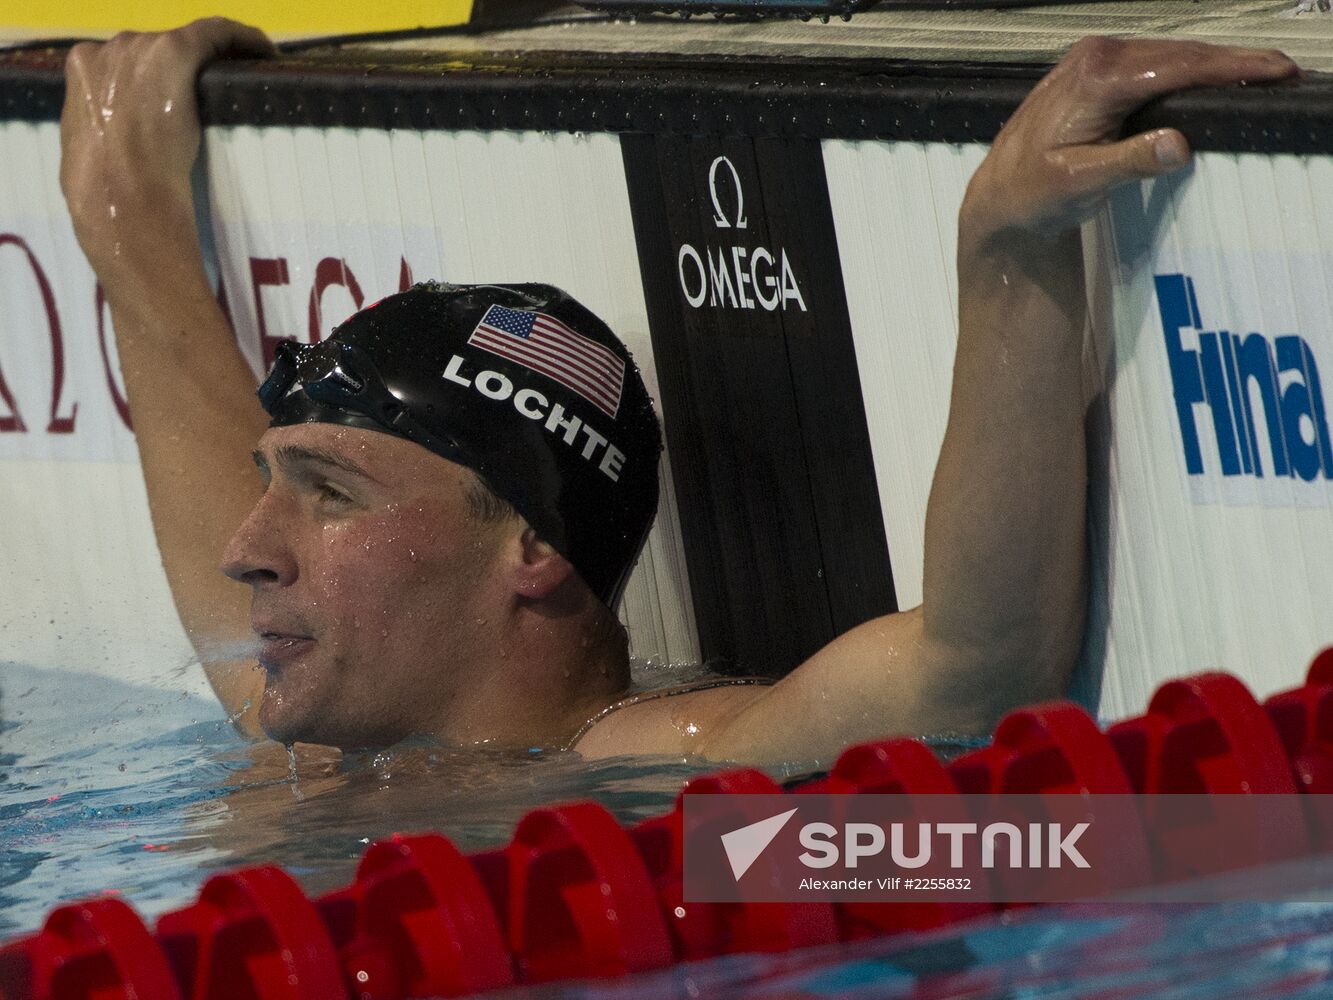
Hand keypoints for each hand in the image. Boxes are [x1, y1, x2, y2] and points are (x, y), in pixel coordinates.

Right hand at [60, 18, 273, 274]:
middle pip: (155, 51)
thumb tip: (120, 148)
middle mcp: (109, 50)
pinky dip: (242, 38)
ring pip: (186, 43)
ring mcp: (140, 48)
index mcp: (83, 73)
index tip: (190, 92)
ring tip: (247, 76)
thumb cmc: (107, 192)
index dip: (158, 75)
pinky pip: (216, 31)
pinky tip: (265, 51)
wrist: (122, 196)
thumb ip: (107, 134)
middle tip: (221, 93)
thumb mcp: (95, 156)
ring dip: (216, 57)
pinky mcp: (176, 48)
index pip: (128, 64)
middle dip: (187, 70)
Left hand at [963, 38, 1299, 245]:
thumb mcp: (1080, 184)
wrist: (999, 194)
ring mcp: (1095, 59)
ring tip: (1261, 71)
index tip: (1274, 71)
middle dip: (1234, 60)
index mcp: (1096, 80)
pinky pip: (1153, 62)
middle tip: (1283, 71)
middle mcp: (1096, 58)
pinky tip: (1214, 75)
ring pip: (1170, 54)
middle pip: (1181, 53)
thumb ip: (1128, 163)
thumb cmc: (1033, 192)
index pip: (1178, 66)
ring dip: (1215, 62)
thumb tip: (1178, 144)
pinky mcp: (1096, 68)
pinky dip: (1189, 68)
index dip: (1231, 67)